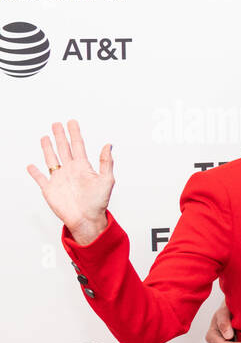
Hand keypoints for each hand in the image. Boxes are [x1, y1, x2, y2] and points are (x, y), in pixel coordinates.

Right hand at [26, 120, 113, 244]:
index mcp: (83, 167)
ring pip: (52, 159)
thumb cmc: (98, 203)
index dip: (74, 133)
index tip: (72, 122)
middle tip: (57, 124)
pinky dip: (35, 172)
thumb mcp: (106, 180)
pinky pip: (40, 178)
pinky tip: (31, 166)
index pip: (78, 146)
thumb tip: (108, 145)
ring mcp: (60, 179)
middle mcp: (71, 171)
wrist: (87, 220)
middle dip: (60, 136)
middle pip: (63, 149)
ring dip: (48, 148)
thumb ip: (106, 162)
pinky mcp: (50, 189)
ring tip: (45, 137)